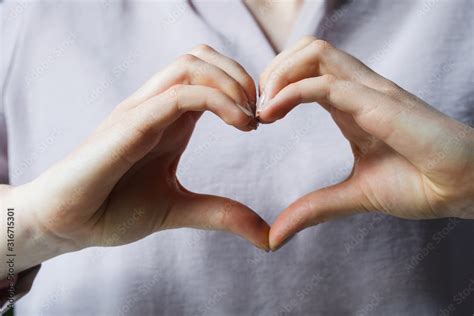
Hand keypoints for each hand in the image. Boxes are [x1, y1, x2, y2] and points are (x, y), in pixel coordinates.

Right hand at [5, 45, 268, 275]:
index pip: (208, 75)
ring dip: (231, 82)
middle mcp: (156, 106)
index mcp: (169, 119)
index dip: (242, 89)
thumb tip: (268, 236)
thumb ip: (222, 214)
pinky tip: (240, 125)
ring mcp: (141, 110)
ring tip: (251, 119)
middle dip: (241, 77)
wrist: (67, 224)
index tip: (262, 123)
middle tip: (262, 114)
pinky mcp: (129, 124)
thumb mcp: (179, 210)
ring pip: (191, 64)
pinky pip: (178, 94)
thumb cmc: (113, 210)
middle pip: (202, 57)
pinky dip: (216, 100)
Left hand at [256, 36, 473, 249]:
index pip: (308, 70)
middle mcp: (359, 89)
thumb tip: (276, 235)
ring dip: (278, 74)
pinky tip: (271, 114)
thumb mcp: (354, 196)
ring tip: (263, 108)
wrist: (467, 189)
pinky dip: (291, 92)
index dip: (276, 85)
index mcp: (352, 104)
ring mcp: (371, 92)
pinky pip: (327, 84)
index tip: (258, 118)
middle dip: (272, 71)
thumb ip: (315, 209)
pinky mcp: (381, 104)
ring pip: (315, 52)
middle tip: (256, 108)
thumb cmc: (421, 185)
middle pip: (307, 49)